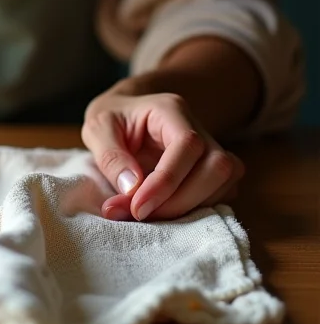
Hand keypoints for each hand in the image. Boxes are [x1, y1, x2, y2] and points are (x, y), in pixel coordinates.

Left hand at [81, 85, 243, 221]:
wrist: (124, 115)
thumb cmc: (111, 119)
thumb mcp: (97, 128)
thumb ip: (110, 156)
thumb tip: (132, 187)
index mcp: (170, 109)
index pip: (187, 144)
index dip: (167, 181)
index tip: (138, 206)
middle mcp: (198, 127)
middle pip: (216, 167)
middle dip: (180, 200)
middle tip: (140, 214)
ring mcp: (211, 148)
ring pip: (225, 182)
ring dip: (189, 208)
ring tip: (148, 214)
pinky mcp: (213, 170)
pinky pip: (222, 193)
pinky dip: (197, 209)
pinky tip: (165, 211)